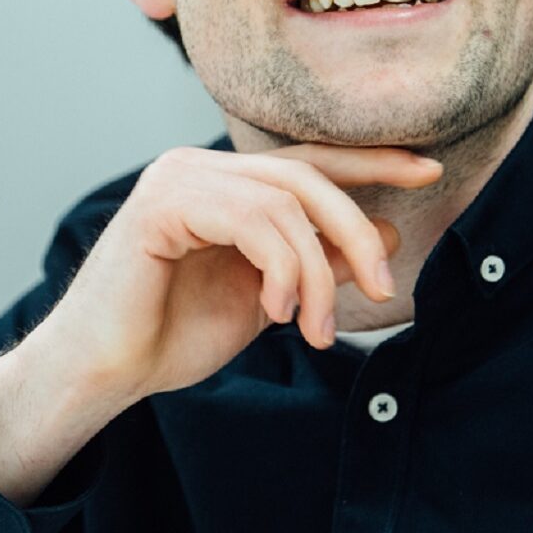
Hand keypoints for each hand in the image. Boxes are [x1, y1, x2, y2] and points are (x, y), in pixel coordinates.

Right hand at [31, 144, 442, 405]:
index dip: (371, 162)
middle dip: (356, 229)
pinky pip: (251, 220)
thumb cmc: (172, 335)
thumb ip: (316, 264)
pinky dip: (281, 268)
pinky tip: (277, 312)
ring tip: (317, 328)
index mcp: (223, 184)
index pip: (309, 161)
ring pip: (284, 200)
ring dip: (316, 271)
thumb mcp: (266, 299)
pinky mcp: (163, 203)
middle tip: (383, 285)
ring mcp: (178, 178)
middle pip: (306, 176)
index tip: (428, 171)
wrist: (104, 370)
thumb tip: (386, 235)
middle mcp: (198, 167)